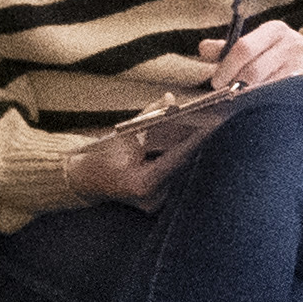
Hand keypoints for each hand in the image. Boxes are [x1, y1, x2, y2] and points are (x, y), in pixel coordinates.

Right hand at [62, 73, 226, 208]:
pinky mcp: (160, 202)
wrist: (83, 181)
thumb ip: (148, 117)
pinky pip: (175, 176)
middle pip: (185, 165)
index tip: (214, 121)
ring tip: (212, 126)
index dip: (197, 138)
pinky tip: (194, 142)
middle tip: (219, 119)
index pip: (178, 157)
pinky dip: (181, 159)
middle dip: (199, 142)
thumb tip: (170, 99)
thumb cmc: (99, 158)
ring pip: (182, 171)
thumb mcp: (121, 135)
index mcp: (143, 184)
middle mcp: (154, 198)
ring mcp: (158, 203)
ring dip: (192, 150)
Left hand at [196, 19, 302, 105]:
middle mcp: (293, 44)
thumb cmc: (271, 53)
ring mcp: (302, 66)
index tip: (215, 82)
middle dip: (235, 85)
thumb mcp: (251, 45)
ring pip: (266, 87)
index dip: (226, 67)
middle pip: (254, 70)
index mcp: (275, 29)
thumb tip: (203, 49)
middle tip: (224, 95)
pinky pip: (277, 97)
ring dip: (247, 96)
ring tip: (238, 101)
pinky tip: (254, 105)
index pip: (244, 48)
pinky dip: (262, 102)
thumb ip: (225, 48)